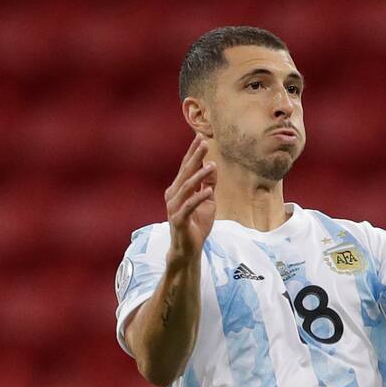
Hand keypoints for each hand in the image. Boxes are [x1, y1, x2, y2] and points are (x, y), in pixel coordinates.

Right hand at [165, 134, 216, 263]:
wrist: (189, 248)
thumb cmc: (197, 224)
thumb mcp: (207, 201)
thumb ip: (209, 184)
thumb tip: (212, 165)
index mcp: (179, 189)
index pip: (186, 167)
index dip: (193, 153)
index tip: (201, 138)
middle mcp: (173, 195)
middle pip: (185, 173)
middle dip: (195, 157)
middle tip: (204, 143)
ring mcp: (174, 207)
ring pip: (186, 187)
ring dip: (199, 175)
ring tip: (211, 165)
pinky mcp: (178, 219)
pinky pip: (189, 206)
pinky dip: (199, 197)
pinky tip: (209, 190)